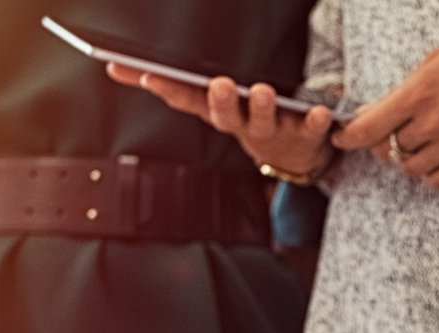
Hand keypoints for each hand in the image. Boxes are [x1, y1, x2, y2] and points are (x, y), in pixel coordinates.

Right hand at [108, 64, 337, 179]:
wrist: (295, 158)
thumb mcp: (210, 103)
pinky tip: (322, 111)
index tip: (148, 74)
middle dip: (221, 100)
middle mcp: (242, 124)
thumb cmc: (249, 119)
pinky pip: (312, 127)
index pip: (185, 99)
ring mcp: (273, 131)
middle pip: (225, 115)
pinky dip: (318, 121)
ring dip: (263, 107)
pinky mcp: (305, 135)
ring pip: (264, 121)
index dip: (166, 88)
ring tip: (264, 92)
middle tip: (221, 85)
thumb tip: (117, 68)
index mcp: (218, 112)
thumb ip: (174, 86)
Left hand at [330, 20, 438, 190]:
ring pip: (412, 167)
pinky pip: (438, 181)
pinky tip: (438, 157)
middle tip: (400, 127)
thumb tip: (381, 109)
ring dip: (410, 157)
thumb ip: (409, 86)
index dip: (348, 136)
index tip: (341, 138)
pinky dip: (431, 173)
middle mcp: (435, 122)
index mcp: (422, 91)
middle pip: (390, 147)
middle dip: (389, 139)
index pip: (369, 126)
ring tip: (424, 139)